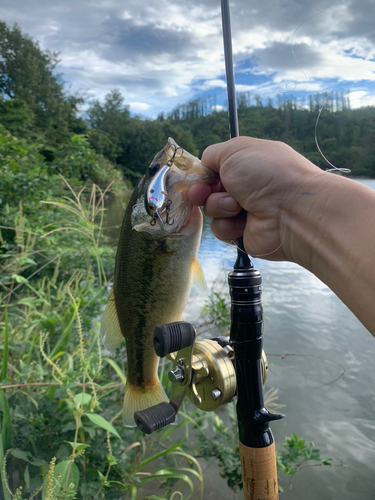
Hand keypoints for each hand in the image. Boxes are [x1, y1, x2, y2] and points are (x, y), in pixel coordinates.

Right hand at [188, 136, 321, 260]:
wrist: (291, 209)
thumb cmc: (266, 173)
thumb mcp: (234, 150)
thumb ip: (212, 154)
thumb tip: (203, 165)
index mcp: (246, 164)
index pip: (214, 168)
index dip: (202, 173)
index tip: (198, 177)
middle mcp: (245, 187)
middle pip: (208, 190)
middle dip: (202, 191)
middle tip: (202, 193)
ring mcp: (243, 211)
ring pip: (212, 210)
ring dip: (218, 206)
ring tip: (236, 205)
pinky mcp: (242, 234)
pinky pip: (220, 230)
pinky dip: (226, 225)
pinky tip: (241, 222)